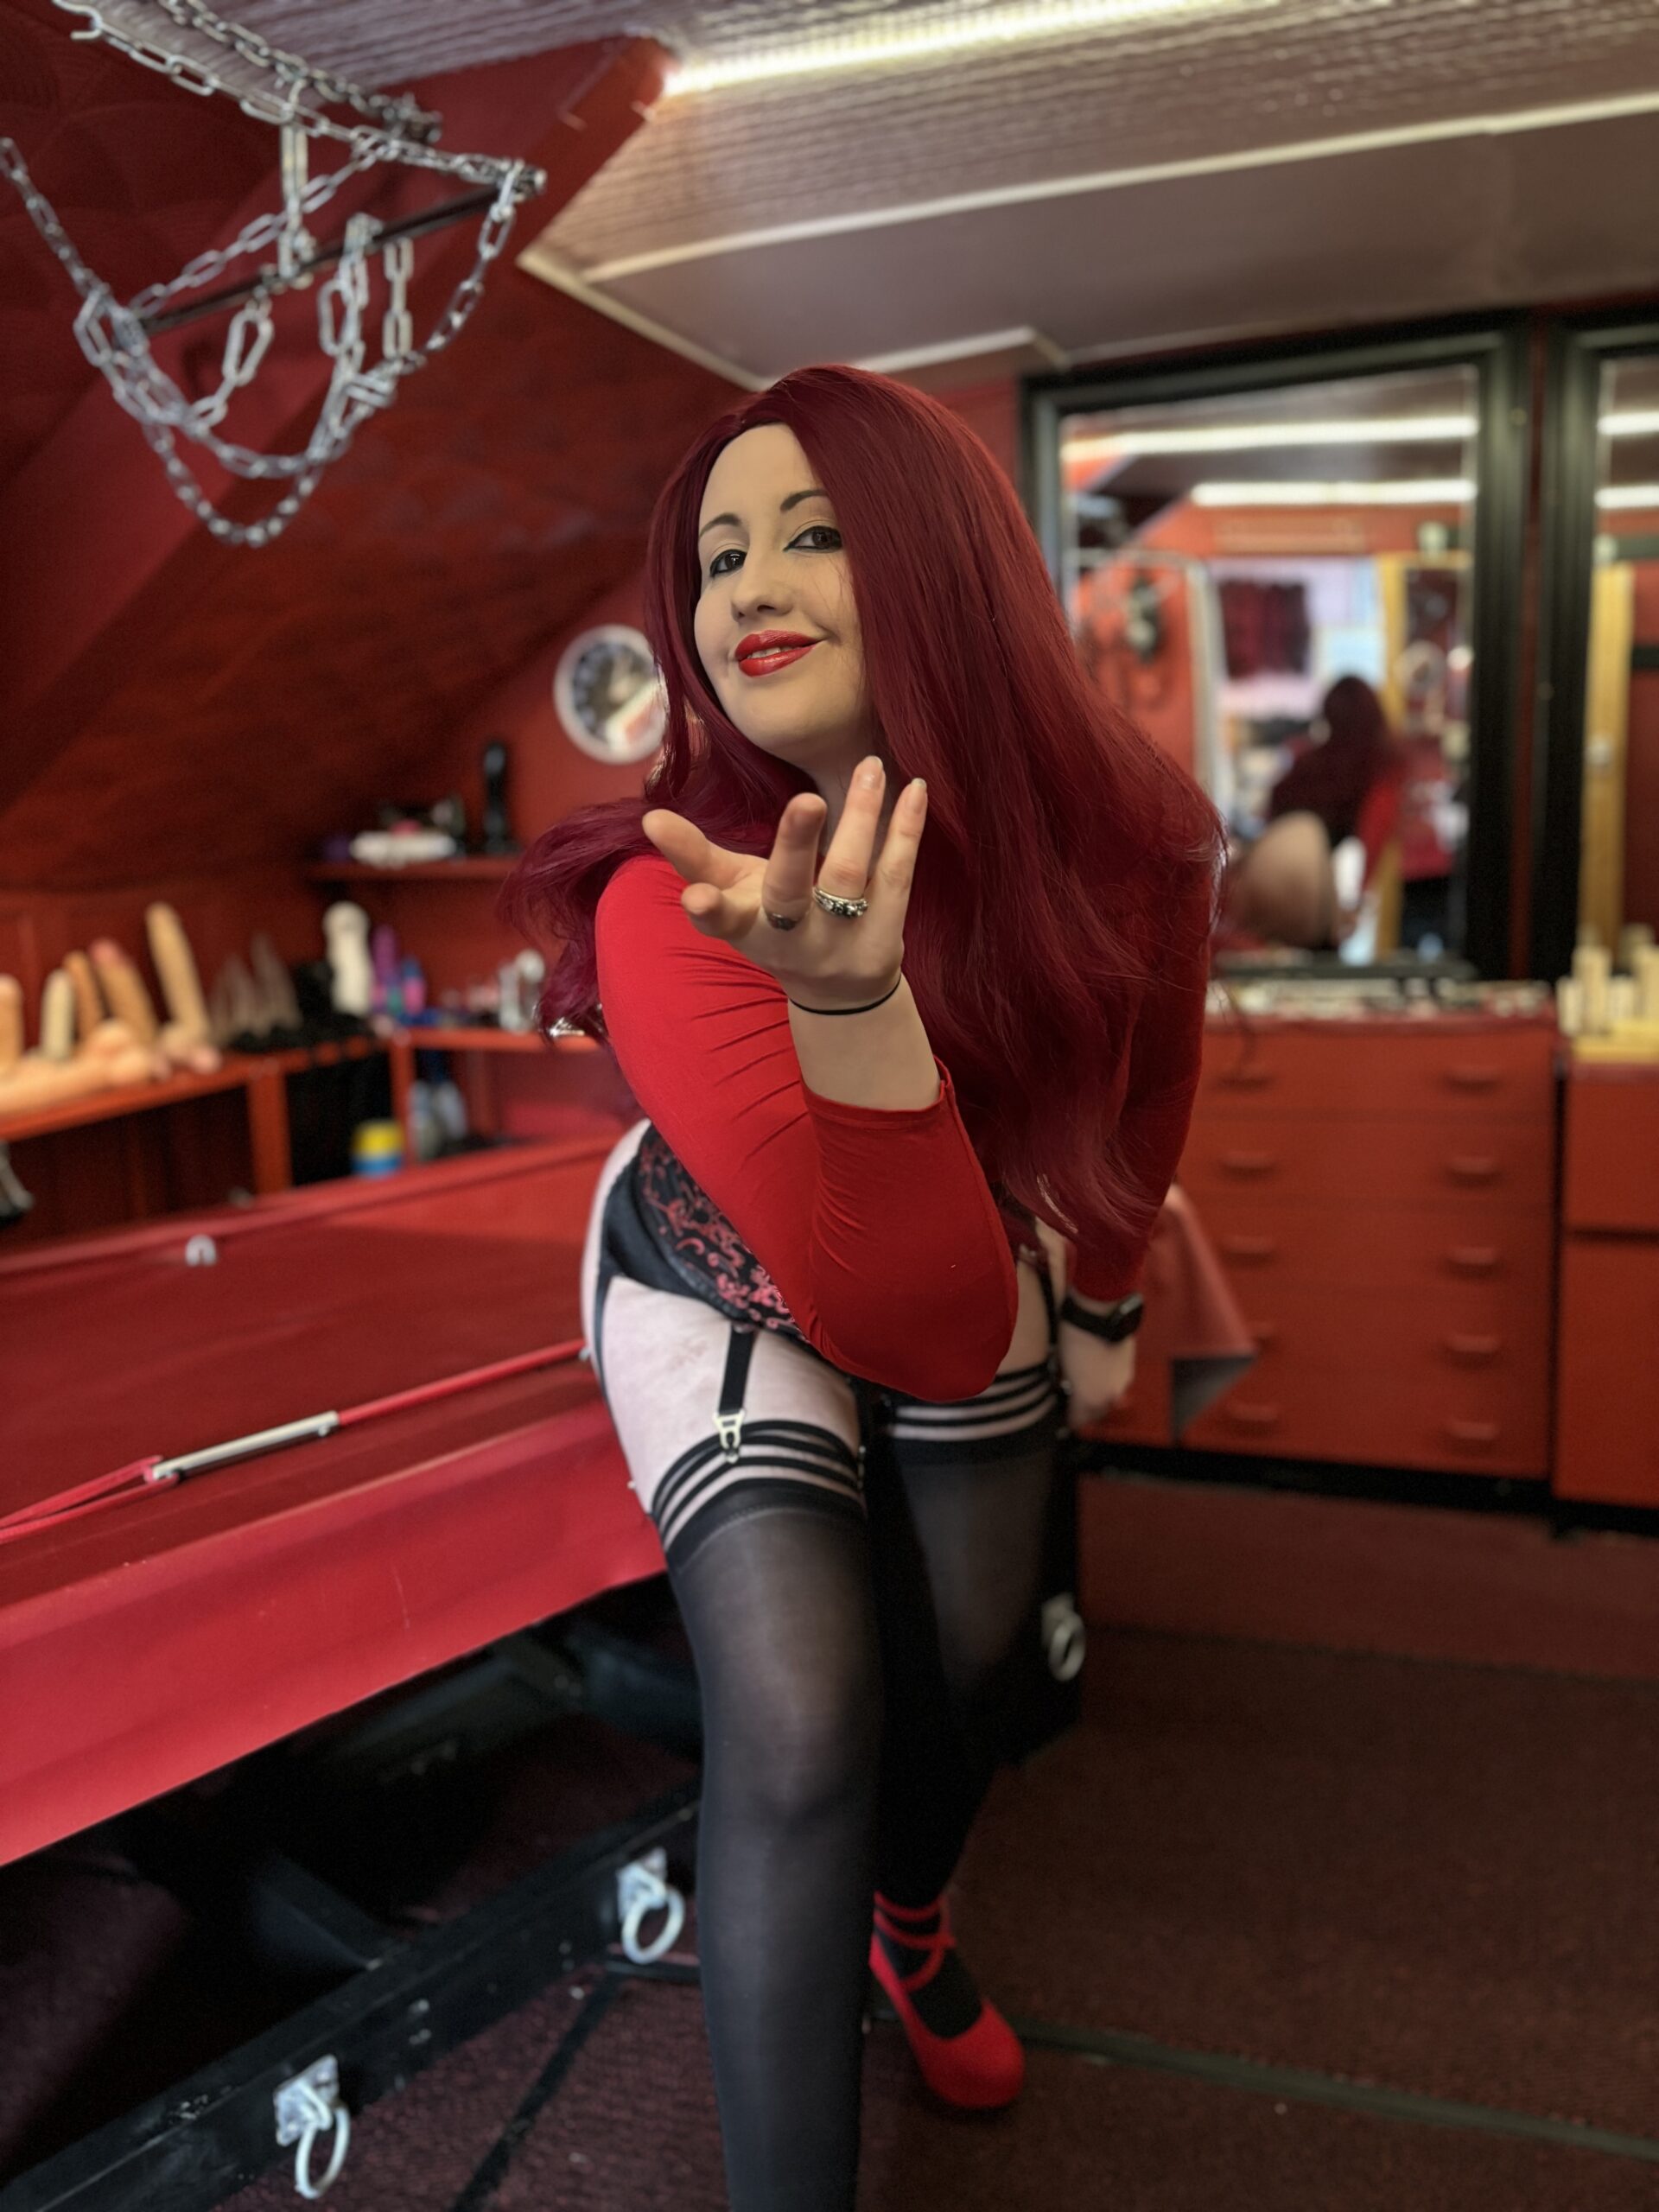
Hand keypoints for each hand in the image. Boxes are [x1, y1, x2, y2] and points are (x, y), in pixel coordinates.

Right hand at [642, 757, 925, 1011]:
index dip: (706, 910)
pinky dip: (904, 831)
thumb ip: (693, 856)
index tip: (694, 897)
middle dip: (796, 847)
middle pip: (791, 893)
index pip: (721, 920)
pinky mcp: (886, 933)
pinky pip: (896, 875)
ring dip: (860, 818)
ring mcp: (840, 939)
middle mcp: (793, 939)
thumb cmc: (772, 924)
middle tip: (806, 800)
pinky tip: (914, 789)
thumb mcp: (732, 895)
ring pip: (849, 876)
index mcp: (747, 929)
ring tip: (869, 767)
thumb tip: (650, 816)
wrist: (838, 991)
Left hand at [1058, 1328, 1136, 1431]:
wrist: (1101, 1310)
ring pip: (1110, 1398)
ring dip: (1100, 1395)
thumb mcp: (1063, 1364)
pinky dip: (1108, 1380)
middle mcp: (1109, 1396)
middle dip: (1086, 1410)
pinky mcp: (1130, 1366)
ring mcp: (1123, 1381)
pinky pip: (1117, 1382)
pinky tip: (1099, 1369)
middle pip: (1097, 1414)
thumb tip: (1068, 1389)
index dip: (1069, 1418)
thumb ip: (1069, 1384)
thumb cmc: (1075, 1335)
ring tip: (1087, 1383)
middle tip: (1075, 1401)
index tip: (1065, 1415)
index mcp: (1089, 1399)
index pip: (1078, 1421)